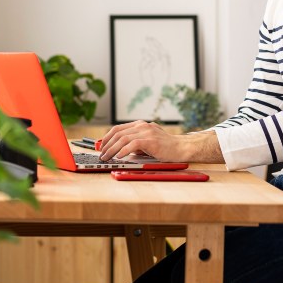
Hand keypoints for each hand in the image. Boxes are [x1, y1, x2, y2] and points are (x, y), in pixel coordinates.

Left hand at [98, 121, 222, 162]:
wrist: (182, 148)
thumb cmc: (166, 148)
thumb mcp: (148, 143)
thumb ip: (135, 144)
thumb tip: (120, 151)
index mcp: (140, 125)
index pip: (118, 128)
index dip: (107, 137)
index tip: (101, 146)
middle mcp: (142, 126)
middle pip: (118, 133)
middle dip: (106, 144)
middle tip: (101, 154)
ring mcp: (146, 132)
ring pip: (122, 138)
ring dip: (112, 149)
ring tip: (106, 157)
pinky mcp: (150, 140)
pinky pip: (132, 144)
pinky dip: (123, 150)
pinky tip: (118, 156)